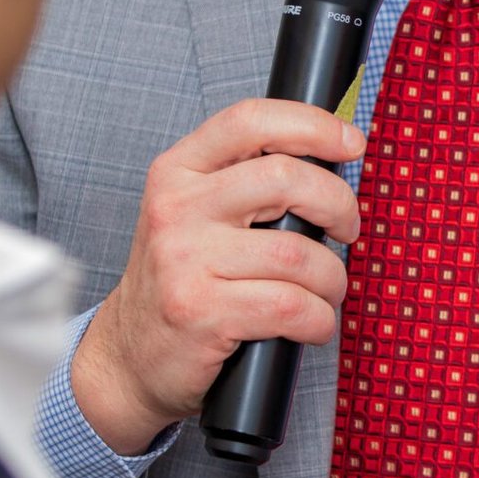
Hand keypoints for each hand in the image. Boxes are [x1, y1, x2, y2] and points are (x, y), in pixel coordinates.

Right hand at [70, 99, 363, 454]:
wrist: (129, 357)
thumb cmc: (182, 283)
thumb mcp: (196, 216)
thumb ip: (246, 183)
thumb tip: (332, 158)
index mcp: (178, 172)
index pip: (249, 121)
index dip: (311, 125)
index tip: (349, 145)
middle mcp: (176, 208)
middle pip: (285, 179)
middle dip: (338, 205)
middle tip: (346, 230)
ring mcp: (185, 260)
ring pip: (298, 253)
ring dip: (331, 279)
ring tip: (326, 292)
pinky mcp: (201, 312)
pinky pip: (291, 307)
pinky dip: (319, 320)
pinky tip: (311, 325)